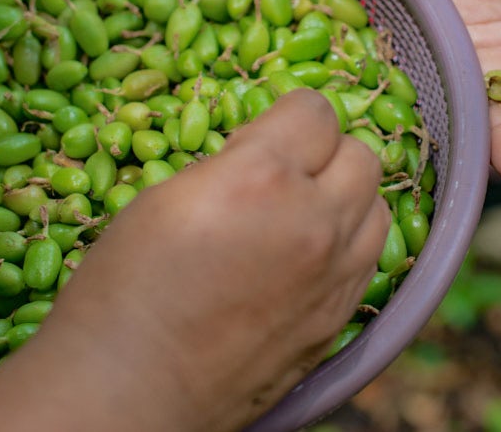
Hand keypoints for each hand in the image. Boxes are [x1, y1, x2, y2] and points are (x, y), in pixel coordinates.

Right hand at [0, 89, 389, 431]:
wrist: (129, 389)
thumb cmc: (123, 290)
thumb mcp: (167, 197)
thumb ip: (233, 166)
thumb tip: (266, 154)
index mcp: (261, 179)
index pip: (315, 111)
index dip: (288, 116)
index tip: (260, 138)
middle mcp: (314, 223)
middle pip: (360, 155)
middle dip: (323, 153)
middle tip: (281, 174)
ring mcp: (334, 276)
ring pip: (377, 207)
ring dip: (346, 198)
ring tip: (301, 215)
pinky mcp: (338, 319)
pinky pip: (369, 259)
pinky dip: (348, 245)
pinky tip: (307, 257)